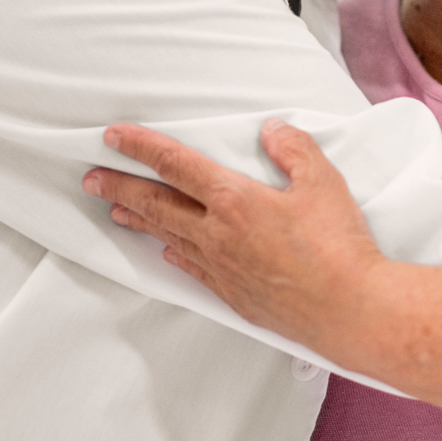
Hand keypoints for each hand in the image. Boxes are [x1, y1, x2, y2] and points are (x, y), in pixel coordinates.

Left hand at [85, 120, 441, 440]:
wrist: (351, 310)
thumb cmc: (339, 245)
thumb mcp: (324, 181)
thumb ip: (293, 150)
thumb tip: (271, 130)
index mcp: (235, 200)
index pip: (177, 165)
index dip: (142, 148)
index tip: (114, 136)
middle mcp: (218, 235)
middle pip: (158, 204)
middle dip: (121, 187)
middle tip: (91, 178)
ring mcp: (223, 268)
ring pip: (170, 237)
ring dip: (139, 221)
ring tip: (115, 211)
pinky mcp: (235, 295)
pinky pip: (193, 269)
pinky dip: (175, 255)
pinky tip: (168, 252)